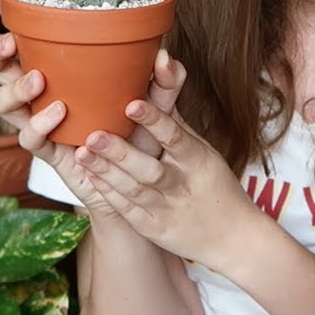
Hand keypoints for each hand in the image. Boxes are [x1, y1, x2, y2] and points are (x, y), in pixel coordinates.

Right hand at [0, 0, 186, 214]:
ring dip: (14, 88)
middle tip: (12, 44)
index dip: (7, 19)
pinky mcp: (49, 152)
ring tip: (38, 79)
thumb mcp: (158, 102)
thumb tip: (164, 56)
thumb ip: (165, 79)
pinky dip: (39, 124)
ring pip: (1, 103)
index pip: (24, 40)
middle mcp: (42, 95)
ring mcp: (41, 123)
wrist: (139, 182)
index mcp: (59, 71)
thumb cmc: (141, 133)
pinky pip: (29, 139)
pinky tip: (58, 113)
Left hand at [72, 100, 261, 267]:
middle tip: (93, 133)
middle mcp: (183, 185)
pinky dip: (109, 193)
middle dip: (120, 152)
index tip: (131, 104)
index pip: (175, 137)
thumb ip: (176, 120)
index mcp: (198, 161)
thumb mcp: (203, 150)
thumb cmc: (215, 184)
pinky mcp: (154, 229)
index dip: (154, 120)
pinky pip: (128, 210)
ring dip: (106, 171)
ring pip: (134, 190)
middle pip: (149, 168)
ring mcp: (167, 210)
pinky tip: (90, 177)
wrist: (232, 238)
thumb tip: (161, 76)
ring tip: (82, 152)